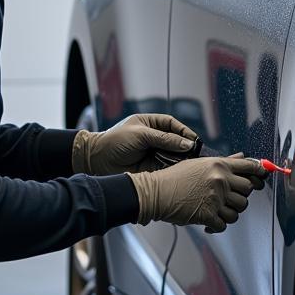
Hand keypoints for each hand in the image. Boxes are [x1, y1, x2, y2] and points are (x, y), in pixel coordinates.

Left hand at [72, 113, 198, 175]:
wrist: (98, 160)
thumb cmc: (115, 142)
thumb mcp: (141, 135)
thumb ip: (164, 139)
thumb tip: (187, 144)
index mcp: (149, 124)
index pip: (171, 124)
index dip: (183, 131)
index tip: (193, 139)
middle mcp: (153, 138)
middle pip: (175, 140)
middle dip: (185, 146)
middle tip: (196, 153)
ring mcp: (153, 152)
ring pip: (173, 154)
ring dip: (182, 158)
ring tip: (191, 162)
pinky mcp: (152, 167)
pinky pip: (167, 167)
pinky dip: (175, 168)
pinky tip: (182, 170)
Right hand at [129, 154, 263, 232]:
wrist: (156, 193)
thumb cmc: (175, 178)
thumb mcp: (199, 164)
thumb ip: (224, 162)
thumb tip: (242, 157)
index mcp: (218, 166)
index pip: (249, 167)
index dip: (259, 172)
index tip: (262, 177)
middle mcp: (220, 181)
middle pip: (248, 191)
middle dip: (241, 196)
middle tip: (229, 198)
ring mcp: (215, 199)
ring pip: (239, 210)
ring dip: (230, 212)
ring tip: (218, 210)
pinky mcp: (209, 215)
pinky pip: (225, 224)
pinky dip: (218, 225)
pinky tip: (209, 221)